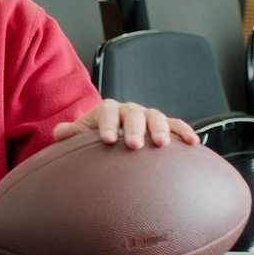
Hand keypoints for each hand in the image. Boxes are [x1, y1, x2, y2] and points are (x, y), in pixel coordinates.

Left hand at [52, 98, 198, 149]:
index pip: (107, 112)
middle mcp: (129, 110)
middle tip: (134, 145)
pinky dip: (184, 131)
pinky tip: (192, 142)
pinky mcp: (165, 126)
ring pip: (156, 117)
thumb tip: (61, 132)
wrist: (112, 139)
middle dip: (134, 129)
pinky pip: (176, 125)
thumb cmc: (95, 138)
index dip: (107, 125)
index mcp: (107, 110)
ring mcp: (148, 117)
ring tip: (162, 144)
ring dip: (160, 129)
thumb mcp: (80, 135)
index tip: (107, 140)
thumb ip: (69, 134)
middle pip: (133, 114)